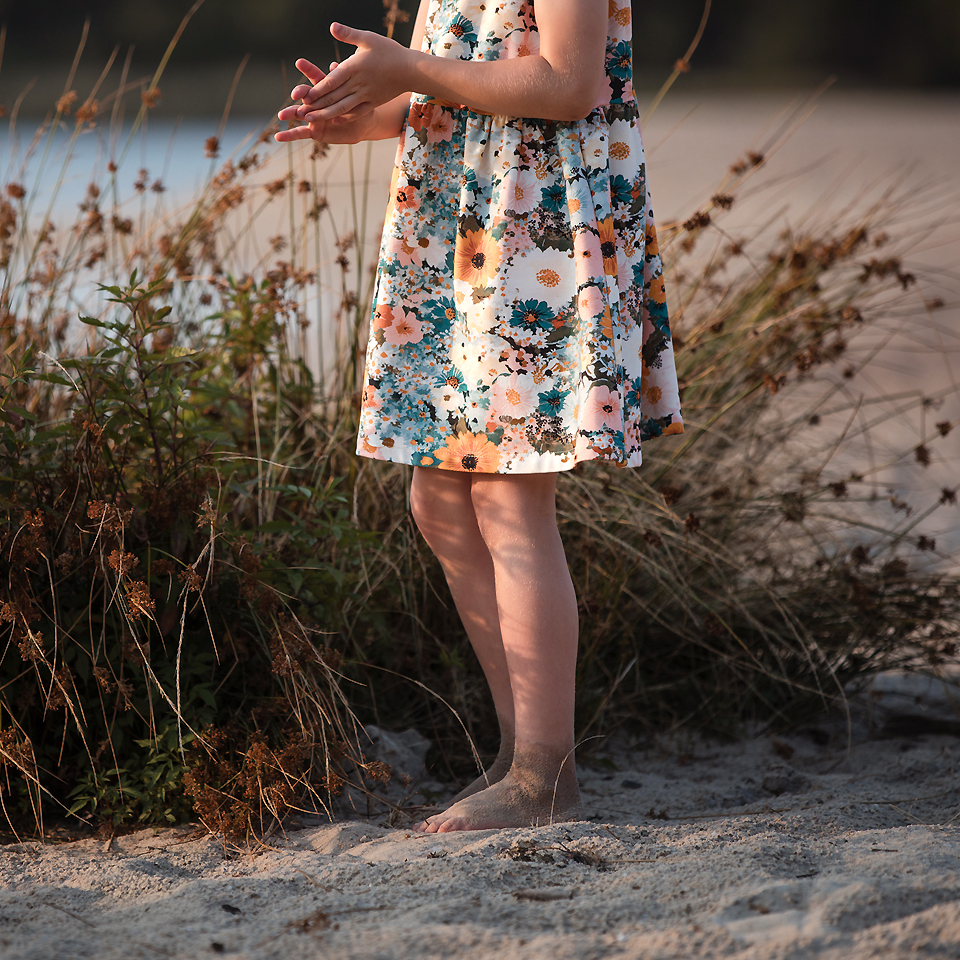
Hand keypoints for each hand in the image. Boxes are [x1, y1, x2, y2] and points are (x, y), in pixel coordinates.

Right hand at [274, 58, 379, 143]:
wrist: (362, 126)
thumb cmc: (359, 106)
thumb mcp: (355, 94)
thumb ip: (343, 82)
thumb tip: (334, 65)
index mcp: (326, 90)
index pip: (316, 78)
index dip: (308, 70)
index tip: (300, 62)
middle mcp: (317, 102)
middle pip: (306, 95)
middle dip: (300, 94)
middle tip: (295, 94)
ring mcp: (313, 116)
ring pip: (299, 114)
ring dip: (290, 113)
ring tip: (281, 115)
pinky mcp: (313, 131)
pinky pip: (300, 133)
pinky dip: (289, 135)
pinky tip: (278, 137)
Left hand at [296, 23, 412, 121]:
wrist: (411, 70)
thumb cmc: (389, 51)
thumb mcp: (368, 38)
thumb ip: (348, 34)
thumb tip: (332, 26)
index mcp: (354, 68)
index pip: (331, 81)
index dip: (317, 90)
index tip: (304, 96)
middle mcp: (358, 84)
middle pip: (333, 97)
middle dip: (316, 106)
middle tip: (300, 112)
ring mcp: (366, 96)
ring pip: (342, 108)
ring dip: (326, 115)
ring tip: (312, 120)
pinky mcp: (373, 103)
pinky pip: (357, 112)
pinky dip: (345, 117)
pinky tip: (335, 121)